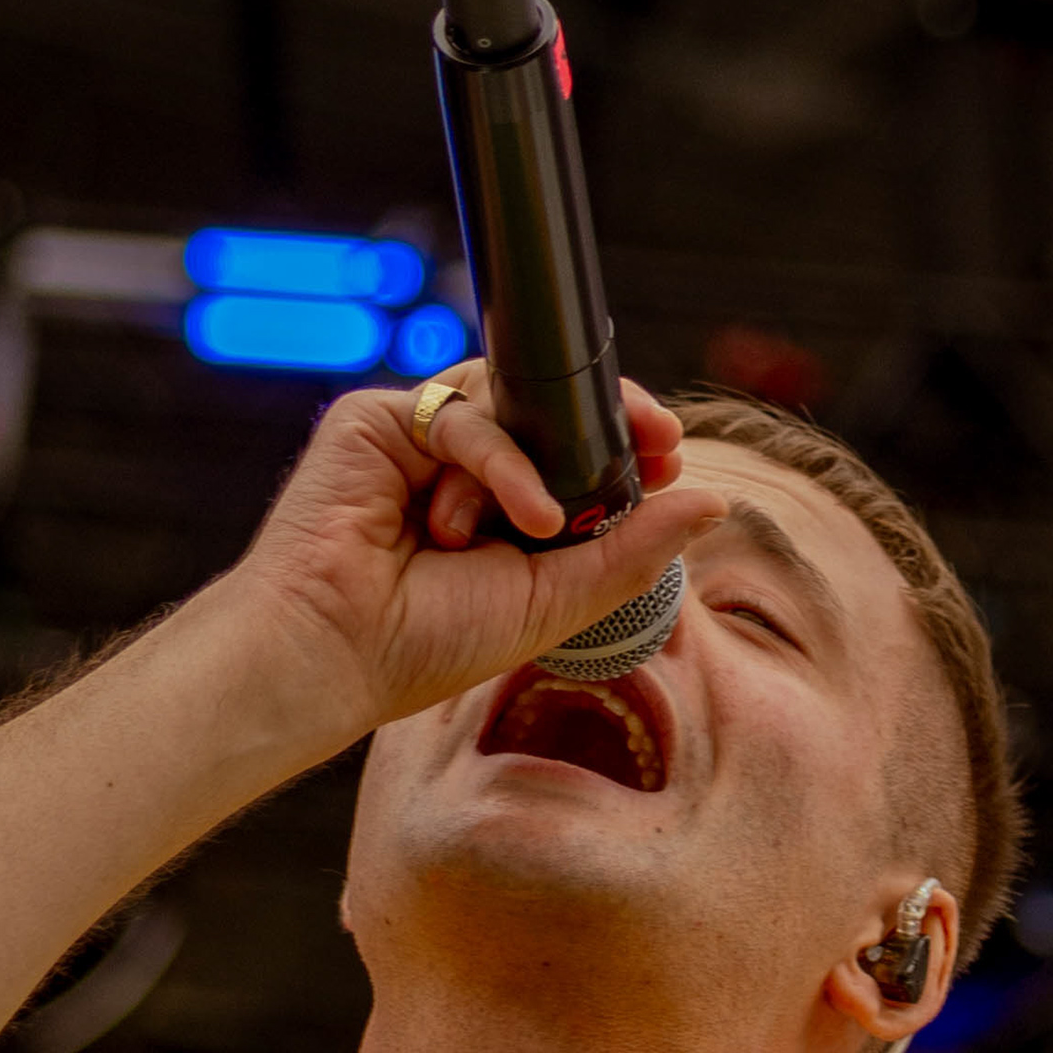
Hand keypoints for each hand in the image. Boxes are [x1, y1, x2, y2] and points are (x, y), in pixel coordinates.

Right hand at [205, 363, 723, 765]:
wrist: (334, 651)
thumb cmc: (426, 643)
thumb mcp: (555, 600)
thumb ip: (632, 550)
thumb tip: (719, 498)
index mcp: (501, 514)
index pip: (575, 455)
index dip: (628, 446)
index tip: (676, 456)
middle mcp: (462, 471)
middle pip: (547, 411)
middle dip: (609, 421)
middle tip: (661, 439)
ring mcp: (419, 443)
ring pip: (509, 401)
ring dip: (539, 462)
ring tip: (543, 525)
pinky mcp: (379, 422)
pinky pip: (462, 409)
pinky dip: (499, 459)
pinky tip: (517, 514)